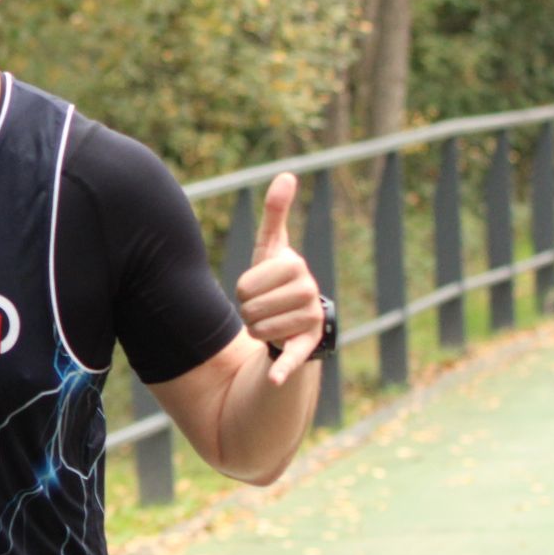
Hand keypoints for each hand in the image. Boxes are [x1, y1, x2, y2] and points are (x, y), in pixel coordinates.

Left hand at [234, 172, 325, 386]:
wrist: (293, 319)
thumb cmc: (276, 280)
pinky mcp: (309, 347)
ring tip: (269, 323)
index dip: (243, 288)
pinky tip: (273, 380)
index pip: (247, 282)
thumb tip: (286, 174)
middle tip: (261, 309)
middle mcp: (308, 292)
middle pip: (252, 306)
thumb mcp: (272, 247)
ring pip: (259, 329)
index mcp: (295, 267)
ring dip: (255, 330)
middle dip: (248, 310)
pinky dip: (282, 369)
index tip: (257, 286)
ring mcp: (310, 320)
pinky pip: (293, 358)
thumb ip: (276, 212)